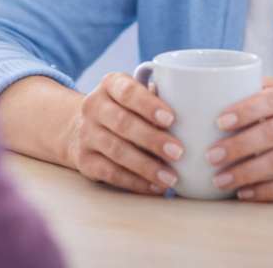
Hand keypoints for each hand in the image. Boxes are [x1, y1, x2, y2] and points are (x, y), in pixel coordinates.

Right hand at [63, 72, 184, 194]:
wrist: (79, 126)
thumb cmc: (124, 109)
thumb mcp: (135, 94)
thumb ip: (158, 98)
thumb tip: (193, 112)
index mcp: (110, 84)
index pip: (128, 91)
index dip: (149, 105)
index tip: (171, 119)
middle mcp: (93, 107)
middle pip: (122, 123)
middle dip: (152, 139)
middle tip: (179, 152)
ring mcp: (86, 134)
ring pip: (116, 151)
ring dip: (146, 166)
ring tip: (171, 177)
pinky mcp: (84, 160)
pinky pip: (110, 173)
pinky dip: (135, 182)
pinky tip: (155, 186)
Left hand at [206, 77, 272, 201]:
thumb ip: (263, 89)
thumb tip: (223, 86)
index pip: (272, 100)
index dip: (246, 110)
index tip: (220, 121)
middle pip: (272, 133)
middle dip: (238, 146)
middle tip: (212, 155)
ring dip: (247, 172)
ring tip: (221, 178)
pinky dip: (266, 191)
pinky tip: (245, 193)